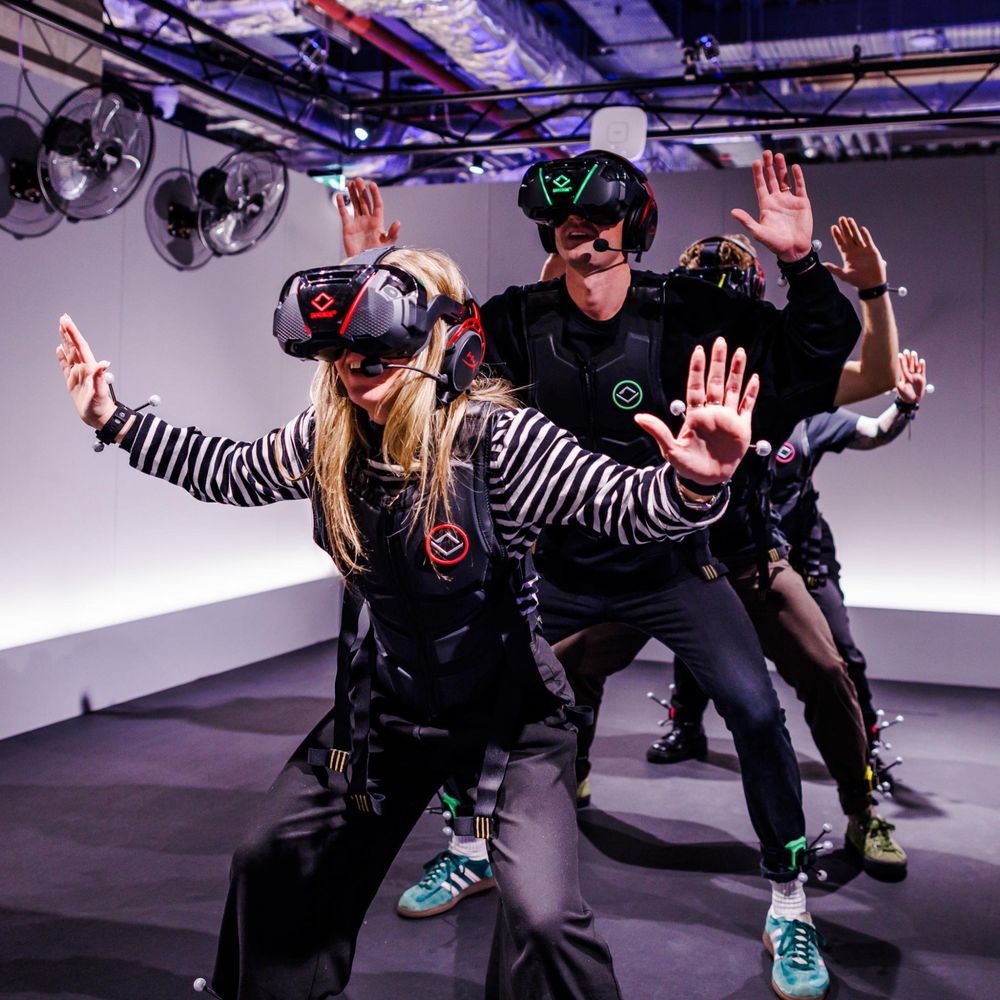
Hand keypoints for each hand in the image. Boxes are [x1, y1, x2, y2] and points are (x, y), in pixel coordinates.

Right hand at [56, 313, 114, 428]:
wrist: (99, 417)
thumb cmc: (101, 406)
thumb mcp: (100, 393)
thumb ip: (100, 377)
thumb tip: (104, 363)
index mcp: (89, 368)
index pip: (80, 346)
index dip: (74, 333)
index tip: (67, 321)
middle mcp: (84, 368)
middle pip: (75, 346)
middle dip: (69, 332)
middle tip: (64, 317)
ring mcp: (78, 374)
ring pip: (70, 353)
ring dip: (65, 340)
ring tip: (61, 328)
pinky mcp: (72, 381)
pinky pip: (66, 366)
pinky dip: (62, 357)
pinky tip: (59, 349)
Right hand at [335, 177, 400, 257]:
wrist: (363, 263)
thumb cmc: (376, 256)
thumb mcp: (386, 244)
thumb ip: (392, 234)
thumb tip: (398, 222)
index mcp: (377, 222)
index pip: (377, 204)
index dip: (375, 194)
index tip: (372, 185)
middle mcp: (367, 220)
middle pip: (365, 202)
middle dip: (362, 190)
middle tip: (359, 180)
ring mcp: (357, 223)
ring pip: (355, 204)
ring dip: (353, 194)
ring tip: (350, 183)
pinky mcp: (348, 227)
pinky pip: (344, 213)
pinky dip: (341, 205)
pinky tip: (340, 196)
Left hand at [635, 337, 758, 485]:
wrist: (706, 481)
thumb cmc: (687, 466)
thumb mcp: (670, 449)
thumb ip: (658, 431)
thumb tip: (638, 417)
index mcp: (695, 415)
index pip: (696, 386)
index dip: (697, 369)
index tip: (698, 351)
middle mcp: (712, 412)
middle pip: (716, 382)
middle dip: (719, 362)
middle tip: (720, 342)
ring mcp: (728, 418)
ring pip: (732, 389)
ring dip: (737, 372)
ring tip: (740, 352)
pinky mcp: (742, 428)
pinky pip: (746, 406)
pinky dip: (750, 393)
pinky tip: (753, 378)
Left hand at [730, 151, 812, 261]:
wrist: (793, 250)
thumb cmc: (775, 243)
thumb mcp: (758, 232)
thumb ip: (747, 220)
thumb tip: (733, 211)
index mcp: (766, 206)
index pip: (761, 186)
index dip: (758, 174)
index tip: (756, 162)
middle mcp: (777, 201)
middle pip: (772, 179)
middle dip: (769, 166)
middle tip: (767, 153)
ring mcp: (789, 200)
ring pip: (785, 180)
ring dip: (782, 168)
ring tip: (779, 156)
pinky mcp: (802, 202)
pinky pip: (800, 186)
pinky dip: (798, 177)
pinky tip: (794, 167)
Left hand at [824, 216, 885, 288]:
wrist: (871, 284)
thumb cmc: (857, 281)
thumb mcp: (843, 274)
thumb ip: (833, 268)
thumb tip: (823, 264)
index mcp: (847, 255)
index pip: (841, 243)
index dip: (837, 235)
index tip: (833, 227)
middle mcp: (854, 251)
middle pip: (848, 236)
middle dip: (844, 228)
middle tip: (841, 219)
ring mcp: (863, 249)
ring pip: (857, 236)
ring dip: (853, 228)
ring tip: (849, 220)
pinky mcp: (872, 250)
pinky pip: (868, 240)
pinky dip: (865, 234)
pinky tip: (861, 228)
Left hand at [895, 349, 926, 403]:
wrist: (912, 400)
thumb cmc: (904, 395)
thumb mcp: (900, 389)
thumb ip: (898, 383)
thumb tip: (893, 380)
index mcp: (904, 376)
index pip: (902, 367)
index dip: (901, 361)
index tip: (899, 354)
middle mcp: (910, 374)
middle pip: (909, 364)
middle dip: (908, 358)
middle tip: (906, 350)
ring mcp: (916, 376)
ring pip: (915, 366)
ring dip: (914, 360)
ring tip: (913, 353)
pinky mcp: (922, 378)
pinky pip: (922, 370)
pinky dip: (922, 366)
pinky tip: (921, 361)